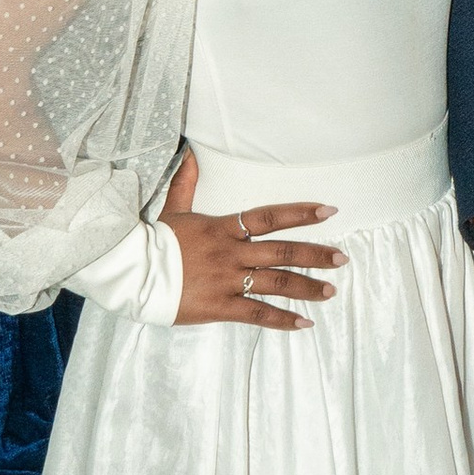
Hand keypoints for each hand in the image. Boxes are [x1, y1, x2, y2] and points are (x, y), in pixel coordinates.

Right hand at [161, 150, 345, 331]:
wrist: (131, 273)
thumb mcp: (173, 209)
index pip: (269, 217)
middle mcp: (232, 253)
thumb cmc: (155, 241)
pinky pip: (257, 314)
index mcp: (224, 228)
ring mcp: (227, 280)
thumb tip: (189, 151)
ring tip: (330, 290)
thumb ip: (186, 182)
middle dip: (315, 255)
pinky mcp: (220, 307)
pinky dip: (282, 319)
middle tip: (341, 259)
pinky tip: (304, 323)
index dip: (300, 213)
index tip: (329, 211)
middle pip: (282, 252)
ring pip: (276, 283)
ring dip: (306, 287)